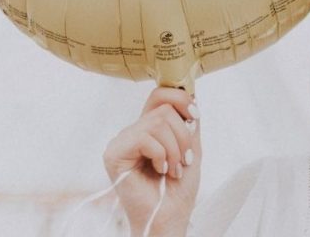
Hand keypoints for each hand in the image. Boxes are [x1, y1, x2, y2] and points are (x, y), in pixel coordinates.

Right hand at [103, 87, 201, 235]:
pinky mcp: (114, 154)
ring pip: (157, 122)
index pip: (160, 94)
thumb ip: (189, 121)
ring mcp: (122, 141)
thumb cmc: (179, 187)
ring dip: (175, 149)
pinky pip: (145, 138)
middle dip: (183, 135)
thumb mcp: (191, 146)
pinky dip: (161, 155)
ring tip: (174, 169)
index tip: (195, 118)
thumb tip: (191, 93)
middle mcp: (133, 131)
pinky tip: (161, 170)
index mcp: (149, 127)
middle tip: (184, 160)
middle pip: (163, 108)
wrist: (170, 215)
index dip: (181, 99)